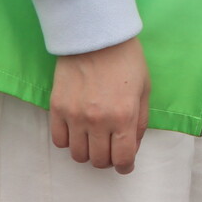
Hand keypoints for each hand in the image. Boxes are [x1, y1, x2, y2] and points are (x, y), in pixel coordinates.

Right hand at [49, 37, 149, 172]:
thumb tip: (132, 147)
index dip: (125, 166)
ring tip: (94, 140)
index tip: (125, 164)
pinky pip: (59, 141)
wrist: (96, 36)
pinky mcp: (56, 108)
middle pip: (99, 160)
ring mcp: (75, 116)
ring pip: (78, 155)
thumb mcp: (144, 90)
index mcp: (124, 115)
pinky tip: (78, 131)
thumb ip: (140, 122)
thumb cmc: (126, 60)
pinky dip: (69, 142)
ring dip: (88, 152)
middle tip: (111, 148)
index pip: (122, 158)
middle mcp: (98, 120)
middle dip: (108, 159)